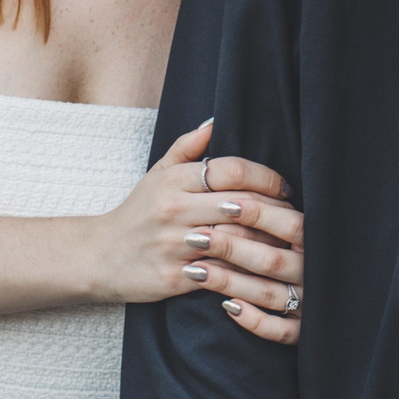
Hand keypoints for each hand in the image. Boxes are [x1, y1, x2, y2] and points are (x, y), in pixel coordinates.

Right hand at [86, 121, 304, 343]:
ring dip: (269, 243)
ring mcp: (174, 244)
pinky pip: (220, 275)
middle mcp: (173, 209)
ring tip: (291, 244)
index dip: (265, 177)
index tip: (284, 187)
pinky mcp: (174, 277)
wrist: (98, 257)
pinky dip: (247, 274)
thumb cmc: (137, 213)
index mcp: (173, 180)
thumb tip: (217, 121)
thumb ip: (188, 147)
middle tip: (299, 216)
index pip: (230, 170)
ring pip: (235, 240)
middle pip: (239, 204)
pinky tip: (267, 274)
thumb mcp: (156, 174)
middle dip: (276, 210)